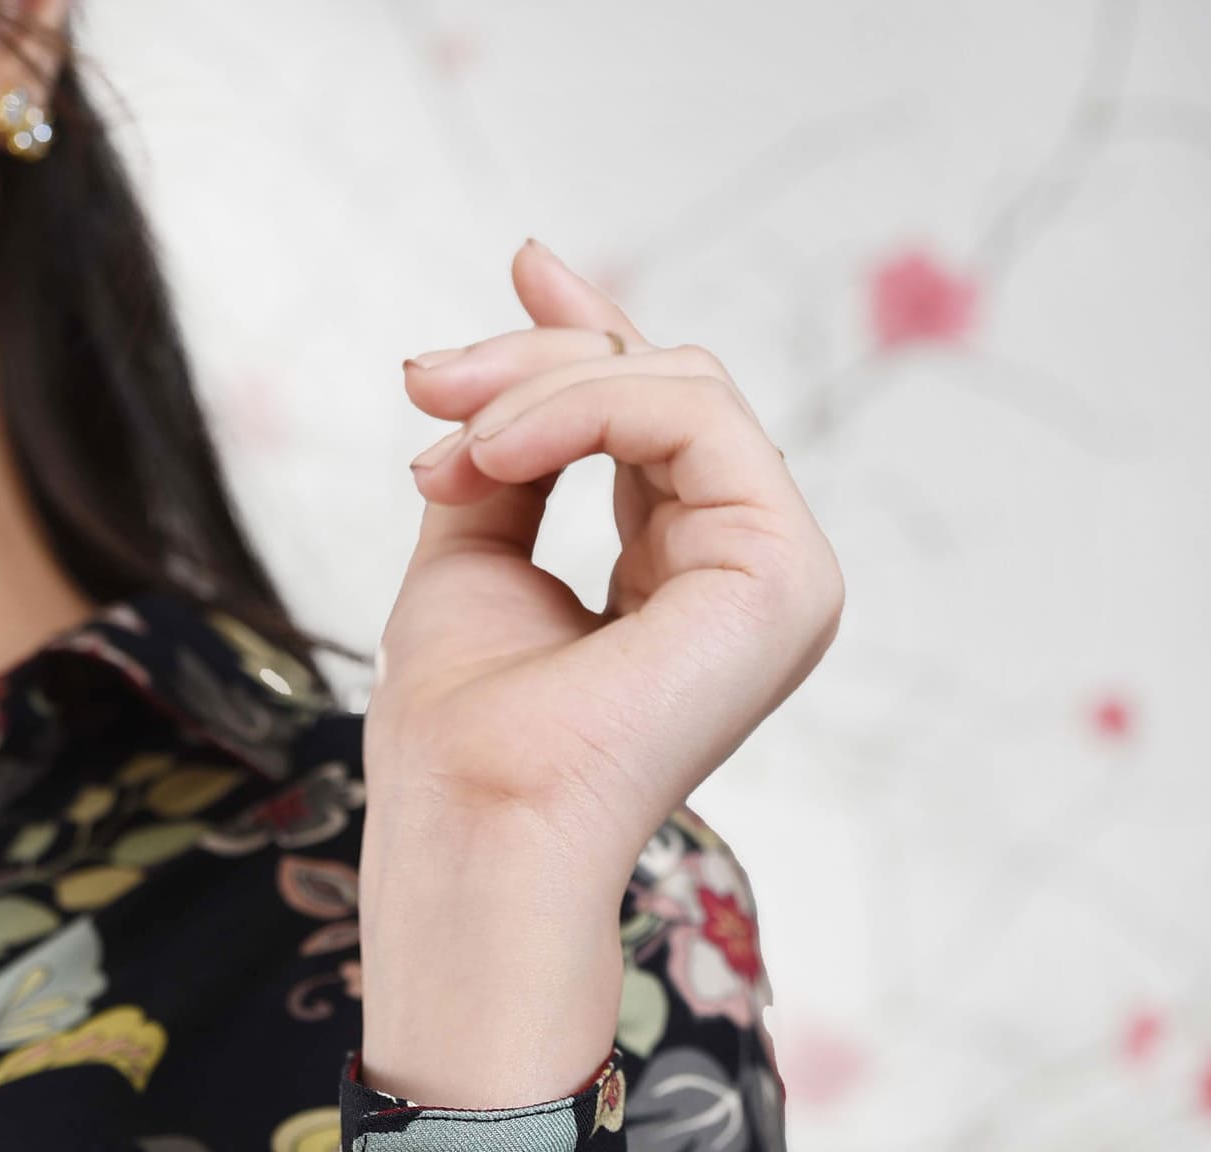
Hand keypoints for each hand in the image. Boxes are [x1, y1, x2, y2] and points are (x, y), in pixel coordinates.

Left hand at [359, 236, 842, 1108]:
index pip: (656, 418)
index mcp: (687, 576)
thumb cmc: (460, 734)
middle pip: (662, 388)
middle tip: (424, 382)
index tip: (521, 268)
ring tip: (445, 441)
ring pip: (678, 385)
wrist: (475, 825)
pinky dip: (581, 408)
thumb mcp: (474, 549)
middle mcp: (748, 573)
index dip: (592, 336)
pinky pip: (691, 414)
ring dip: (541, 387)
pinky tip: (492, 449)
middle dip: (533, 361)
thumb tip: (521, 327)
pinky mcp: (786, 574)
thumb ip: (509, 452)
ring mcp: (782, 576)